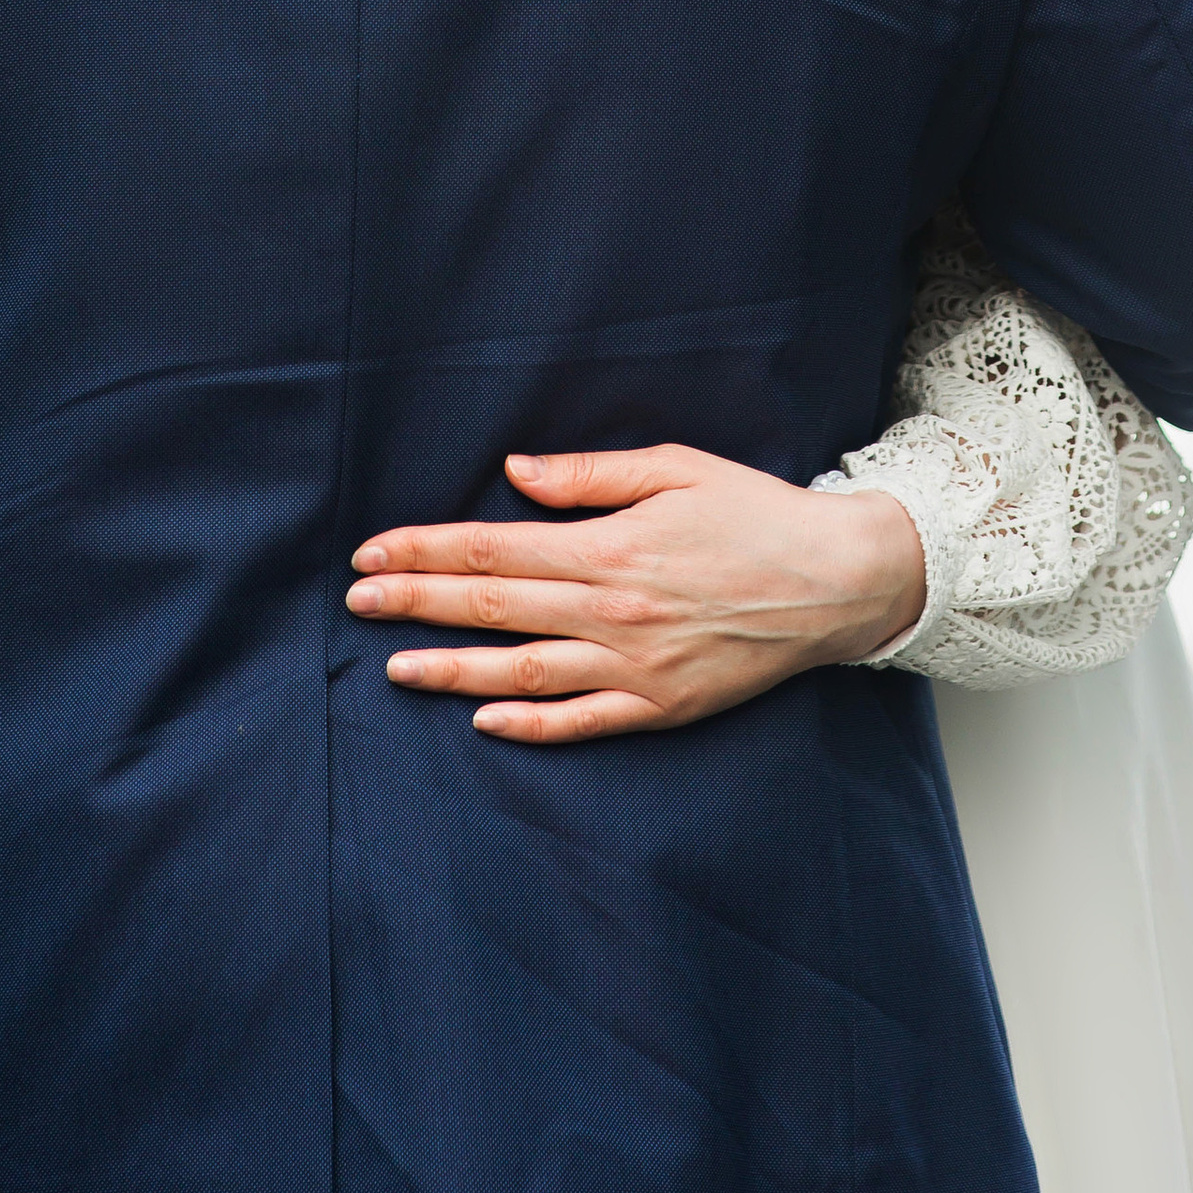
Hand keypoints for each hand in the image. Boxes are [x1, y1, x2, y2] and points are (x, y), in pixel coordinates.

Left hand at [347, 443, 926, 742]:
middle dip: (416, 605)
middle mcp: (613, 613)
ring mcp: (635, 669)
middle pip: (493, 609)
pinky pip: (580, 722)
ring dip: (451, 671)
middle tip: (357, 604)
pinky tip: (483, 719)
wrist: (835, 581)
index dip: (426, 552)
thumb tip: (514, 474)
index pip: (493, 549)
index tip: (373, 554)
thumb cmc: (754, 513)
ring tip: (394, 665)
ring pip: (522, 672)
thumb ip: (589, 477)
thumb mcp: (674, 468)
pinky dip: (528, 724)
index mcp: (610, 549)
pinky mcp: (661, 707)